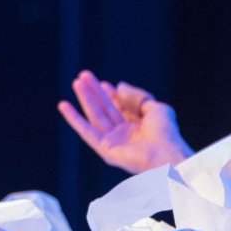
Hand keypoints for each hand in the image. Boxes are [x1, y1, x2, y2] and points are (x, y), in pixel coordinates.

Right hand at [58, 70, 190, 173]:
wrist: (165, 154)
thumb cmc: (166, 134)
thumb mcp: (154, 107)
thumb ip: (136, 96)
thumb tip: (119, 86)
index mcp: (138, 125)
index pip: (119, 106)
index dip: (110, 93)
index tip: (102, 82)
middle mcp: (125, 134)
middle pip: (105, 109)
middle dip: (94, 92)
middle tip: (83, 76)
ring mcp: (114, 142)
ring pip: (95, 116)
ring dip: (85, 99)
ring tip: (76, 82)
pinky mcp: (105, 150)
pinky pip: (86, 132)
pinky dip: (74, 119)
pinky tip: (64, 106)